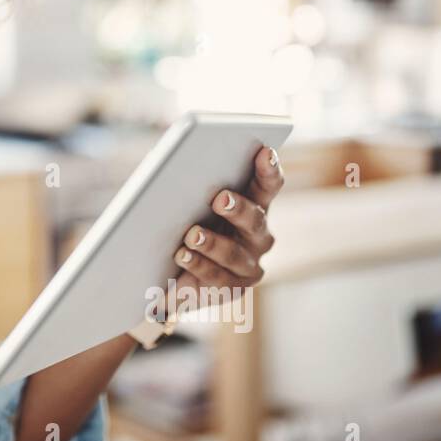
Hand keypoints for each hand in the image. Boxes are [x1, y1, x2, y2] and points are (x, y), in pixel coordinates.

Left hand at [164, 145, 285, 316]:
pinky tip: (182, 255)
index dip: (269, 169)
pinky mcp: (234, 288)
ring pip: (234, 253)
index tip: (264, 152)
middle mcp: (258, 234)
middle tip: (219, 198)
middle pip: (254, 220)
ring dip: (212, 242)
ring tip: (191, 235)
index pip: (267, 186)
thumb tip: (175, 161)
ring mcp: (249, 264)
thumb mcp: (187, 201)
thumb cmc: (183, 223)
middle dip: (237, 208)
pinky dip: (198, 264)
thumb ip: (190, 182)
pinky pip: (217, 277)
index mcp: (253, 205)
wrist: (171, 273)